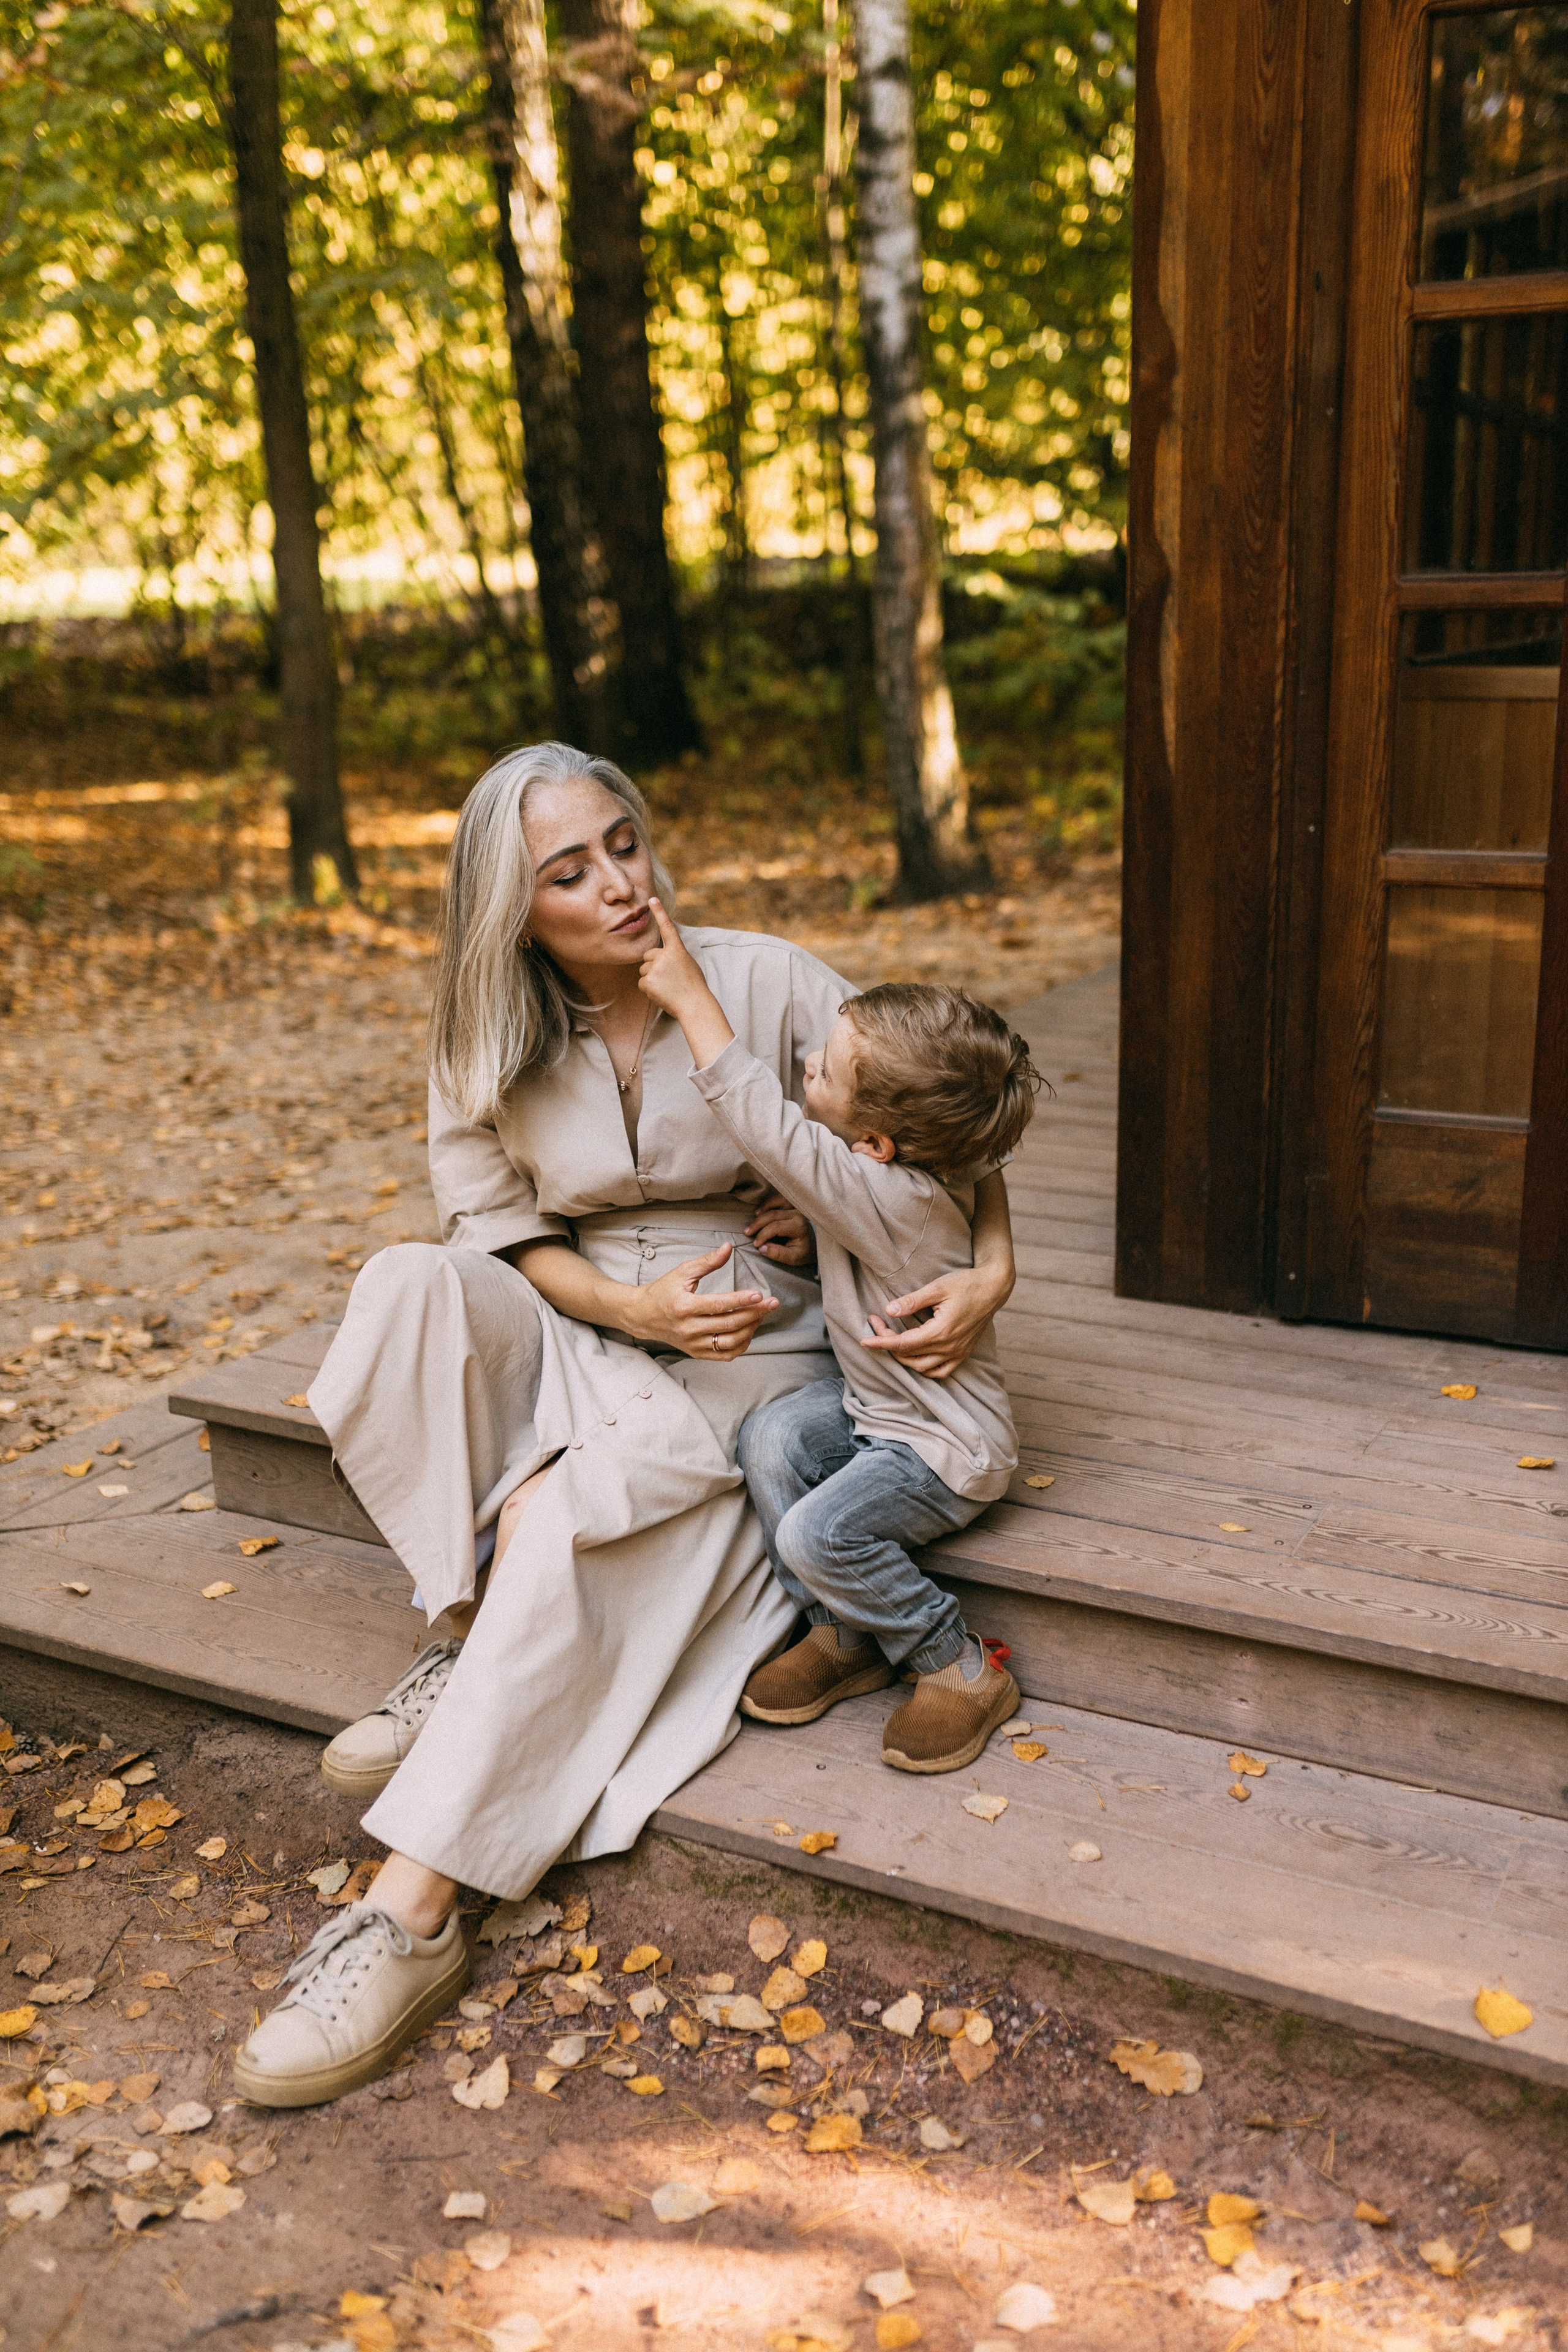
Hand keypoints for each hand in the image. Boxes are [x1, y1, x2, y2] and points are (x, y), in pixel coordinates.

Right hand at [628, 1241, 779, 1360]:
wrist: (642, 1316)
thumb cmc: (663, 1291)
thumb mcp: (682, 1272)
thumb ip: (707, 1262)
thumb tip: (728, 1248)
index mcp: (683, 1306)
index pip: (718, 1305)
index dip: (741, 1300)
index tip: (759, 1294)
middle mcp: (688, 1328)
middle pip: (728, 1324)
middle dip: (755, 1313)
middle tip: (772, 1303)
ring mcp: (692, 1343)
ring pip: (729, 1342)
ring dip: (751, 1330)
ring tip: (761, 1315)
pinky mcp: (696, 1353)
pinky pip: (724, 1355)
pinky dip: (741, 1346)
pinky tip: (749, 1331)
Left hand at [638, 900, 734, 1071]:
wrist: (694, 1005)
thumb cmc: (694, 987)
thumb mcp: (688, 964)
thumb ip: (673, 958)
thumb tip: (657, 960)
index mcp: (677, 949)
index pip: (667, 927)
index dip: (660, 912)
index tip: (652, 899)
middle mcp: (664, 955)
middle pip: (648, 956)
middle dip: (653, 966)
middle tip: (668, 979)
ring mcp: (655, 967)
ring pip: (644, 970)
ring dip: (652, 978)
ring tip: (667, 987)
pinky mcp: (647, 981)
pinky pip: (642, 983)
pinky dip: (649, 990)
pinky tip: (662, 994)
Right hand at [745, 1192, 815, 1269]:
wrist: (813, 1246)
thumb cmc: (803, 1252)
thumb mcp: (793, 1258)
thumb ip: (778, 1254)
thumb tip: (762, 1247)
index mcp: (799, 1226)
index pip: (776, 1226)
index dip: (763, 1235)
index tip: (756, 1244)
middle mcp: (798, 1214)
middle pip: (773, 1214)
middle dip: (757, 1224)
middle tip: (746, 1233)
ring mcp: (795, 1208)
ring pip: (776, 1202)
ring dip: (762, 1210)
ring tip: (753, 1220)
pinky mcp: (792, 1205)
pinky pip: (778, 1199)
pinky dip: (768, 1203)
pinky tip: (759, 1212)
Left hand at [860, 1262, 1006, 1380]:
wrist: (994, 1287)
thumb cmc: (966, 1283)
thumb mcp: (937, 1287)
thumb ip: (912, 1301)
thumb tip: (889, 1310)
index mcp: (941, 1332)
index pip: (903, 1344)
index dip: (881, 1342)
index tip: (864, 1340)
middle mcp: (950, 1347)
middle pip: (910, 1357)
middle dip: (888, 1345)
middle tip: (877, 1326)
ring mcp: (958, 1353)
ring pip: (923, 1368)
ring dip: (904, 1359)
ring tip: (891, 1341)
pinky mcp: (964, 1353)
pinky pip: (941, 1371)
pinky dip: (924, 1369)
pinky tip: (915, 1357)